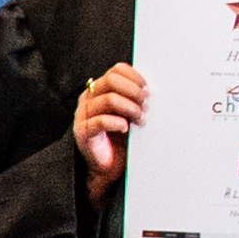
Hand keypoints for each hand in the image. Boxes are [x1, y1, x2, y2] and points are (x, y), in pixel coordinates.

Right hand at [72, 64, 147, 199]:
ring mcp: (84, 114)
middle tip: (146, 105)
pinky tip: (125, 128)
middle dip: (134, 91)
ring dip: (131, 108)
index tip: (148, 90)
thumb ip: (136, 98)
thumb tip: (154, 89)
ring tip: (140, 120)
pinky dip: (117, 123)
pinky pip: (100, 121)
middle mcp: (90, 98)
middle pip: (111, 80)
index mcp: (101, 89)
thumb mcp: (131, 113)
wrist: (110, 167)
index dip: (135, 77)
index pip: (117, 70)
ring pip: (109, 99)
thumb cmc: (122, 139)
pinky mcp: (83, 132)